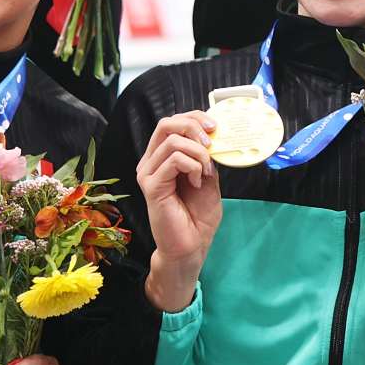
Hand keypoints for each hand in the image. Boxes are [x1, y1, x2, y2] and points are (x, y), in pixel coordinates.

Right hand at [137, 112, 222, 310]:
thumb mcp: (207, 178)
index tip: (215, 128)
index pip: (172, 123)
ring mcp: (148, 174)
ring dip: (199, 153)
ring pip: (173, 141)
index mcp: (162, 157)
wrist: (191, 246)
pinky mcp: (152, 186)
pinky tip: (197, 182)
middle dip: (194, 126)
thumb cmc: (197, 216)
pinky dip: (193, 166)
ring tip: (205, 173)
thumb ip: (205, 157)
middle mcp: (150, 162)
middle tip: (211, 143)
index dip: (195, 117)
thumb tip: (213, 135)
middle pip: (166, 124)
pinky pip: (175, 160)